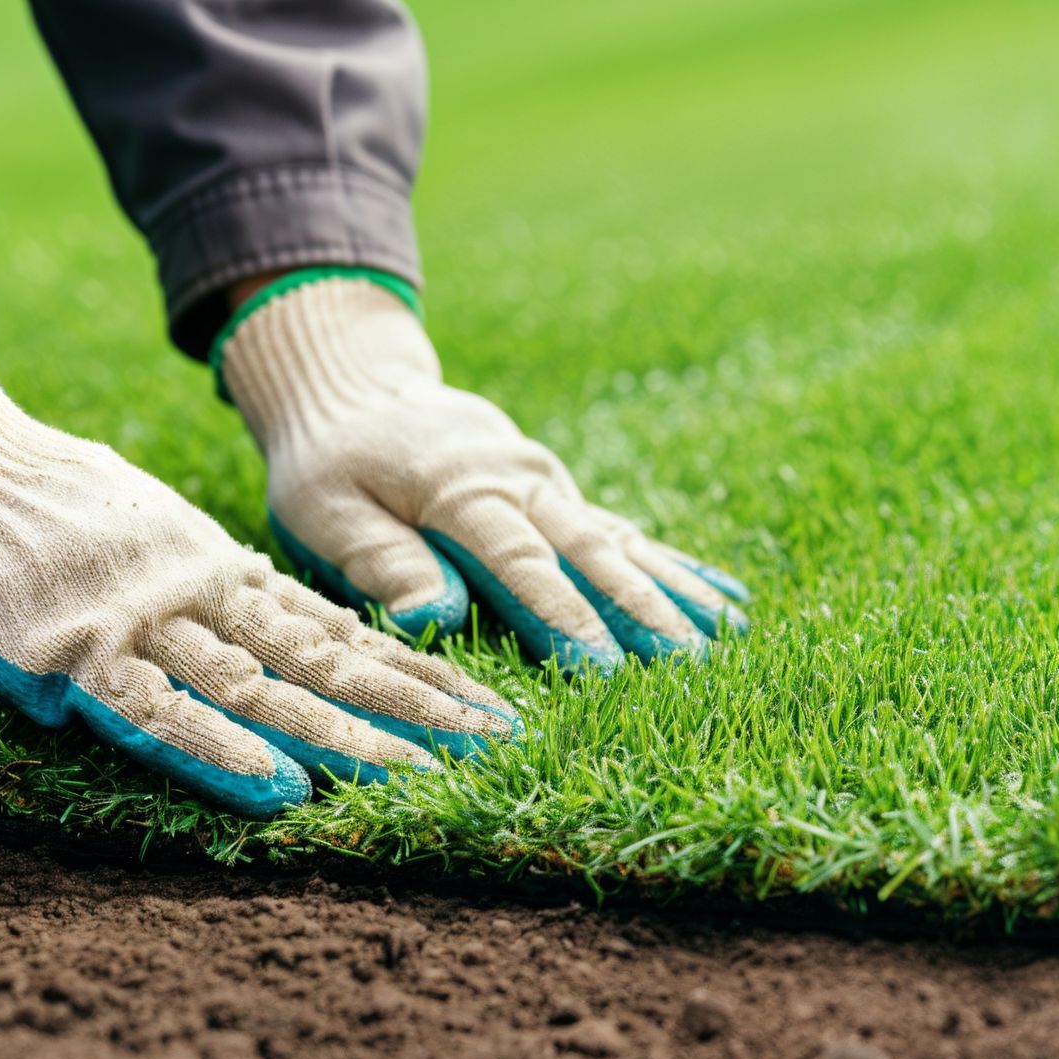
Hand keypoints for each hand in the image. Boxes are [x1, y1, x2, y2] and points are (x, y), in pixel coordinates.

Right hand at [0, 307, 517, 817]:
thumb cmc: (56, 508)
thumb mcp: (165, 536)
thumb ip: (226, 588)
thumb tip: (296, 630)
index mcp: (229, 574)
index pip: (345, 634)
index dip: (419, 674)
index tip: (489, 708)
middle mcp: (206, 598)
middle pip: (329, 661)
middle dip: (416, 707)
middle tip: (496, 744)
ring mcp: (145, 627)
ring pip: (261, 688)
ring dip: (343, 734)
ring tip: (421, 774)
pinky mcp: (73, 658)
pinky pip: (155, 712)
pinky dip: (219, 751)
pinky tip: (281, 787)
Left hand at [216, 269, 749, 672]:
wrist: (358, 389)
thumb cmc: (331, 464)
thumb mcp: (326, 510)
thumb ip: (381, 560)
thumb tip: (432, 616)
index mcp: (462, 489)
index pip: (522, 560)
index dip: (564, 615)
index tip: (603, 669)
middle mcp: (523, 481)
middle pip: (592, 552)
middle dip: (644, 612)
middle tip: (692, 665)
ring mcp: (552, 485)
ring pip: (623, 543)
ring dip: (676, 594)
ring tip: (732, 640)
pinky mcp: (564, 494)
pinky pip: (627, 534)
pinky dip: (677, 569)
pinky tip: (728, 602)